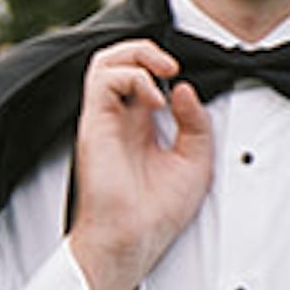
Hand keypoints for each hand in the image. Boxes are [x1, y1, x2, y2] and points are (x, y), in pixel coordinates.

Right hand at [67, 44, 218, 289]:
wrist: (134, 238)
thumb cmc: (158, 211)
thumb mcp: (195, 161)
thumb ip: (195, 123)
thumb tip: (184, 88)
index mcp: (140, 125)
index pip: (142, 76)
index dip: (164, 67)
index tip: (188, 82)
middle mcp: (119, 117)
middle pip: (118, 60)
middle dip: (147, 50)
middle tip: (172, 66)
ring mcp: (104, 118)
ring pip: (105, 61)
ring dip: (137, 55)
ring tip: (163, 71)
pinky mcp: (94, 123)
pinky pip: (102, 79)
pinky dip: (132, 77)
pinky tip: (155, 101)